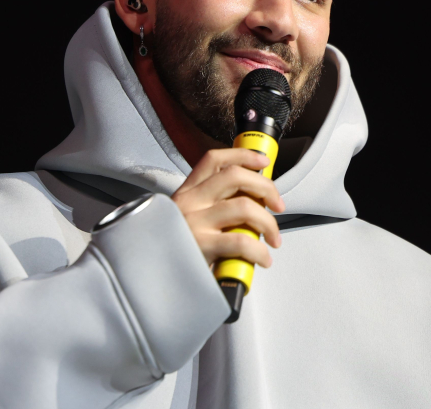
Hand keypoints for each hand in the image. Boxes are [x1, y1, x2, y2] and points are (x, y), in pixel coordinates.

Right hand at [172, 148, 284, 268]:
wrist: (153, 276)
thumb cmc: (177, 251)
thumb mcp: (187, 220)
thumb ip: (213, 209)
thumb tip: (252, 204)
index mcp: (187, 193)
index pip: (214, 160)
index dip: (243, 155)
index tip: (263, 162)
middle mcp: (190, 202)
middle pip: (235, 176)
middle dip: (266, 187)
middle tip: (278, 205)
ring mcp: (194, 221)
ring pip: (245, 206)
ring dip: (269, 223)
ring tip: (273, 239)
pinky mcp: (201, 245)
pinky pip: (242, 241)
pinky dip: (260, 250)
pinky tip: (262, 258)